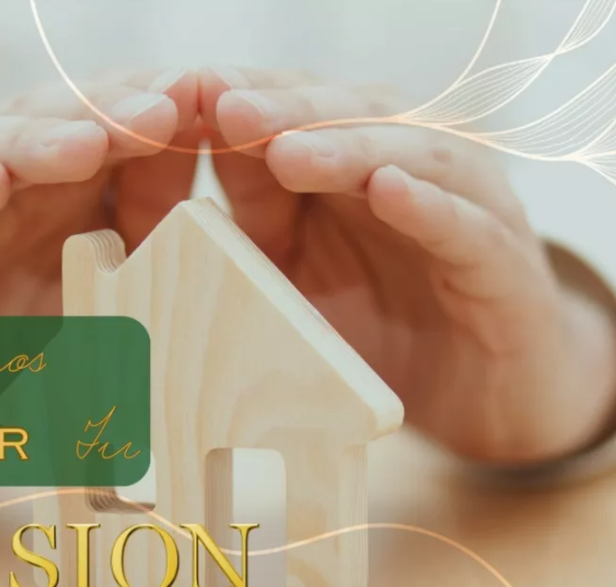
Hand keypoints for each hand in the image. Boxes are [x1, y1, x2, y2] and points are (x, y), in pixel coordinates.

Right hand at [0, 68, 198, 315]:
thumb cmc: (35, 327)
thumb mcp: (110, 286)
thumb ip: (150, 241)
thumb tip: (215, 203)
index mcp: (72, 181)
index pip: (114, 121)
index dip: (153, 105)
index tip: (204, 96)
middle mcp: (17, 178)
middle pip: (60, 122)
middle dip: (111, 111)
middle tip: (161, 108)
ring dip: (40, 143)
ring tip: (89, 142)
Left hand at [198, 67, 615, 464]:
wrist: (476, 394)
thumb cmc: (374, 333)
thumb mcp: (294, 281)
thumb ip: (253, 225)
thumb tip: (184, 178)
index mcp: (348, 173)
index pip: (297, 116)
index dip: (250, 100)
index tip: (193, 90)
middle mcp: (406, 173)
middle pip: (351, 119)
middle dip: (288, 110)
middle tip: (230, 106)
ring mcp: (462, 211)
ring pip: (413, 156)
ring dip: (349, 149)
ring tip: (290, 150)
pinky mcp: (504, 266)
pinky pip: (469, 228)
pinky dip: (432, 208)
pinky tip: (390, 191)